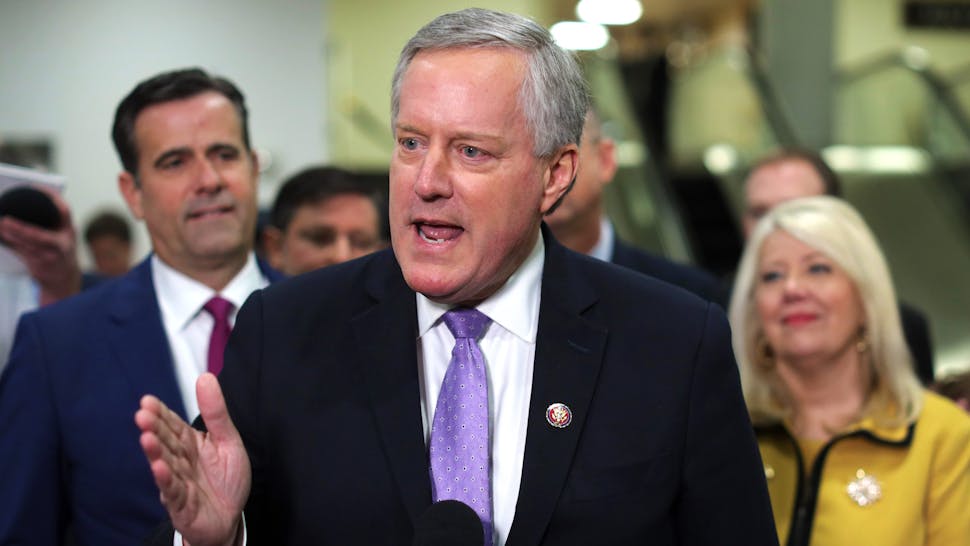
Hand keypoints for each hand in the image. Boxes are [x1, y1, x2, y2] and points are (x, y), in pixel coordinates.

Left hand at [0, 189, 80, 304]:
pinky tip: (1, 235)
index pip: (64, 211)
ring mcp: (50, 257)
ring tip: (0, 225)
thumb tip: (32, 200)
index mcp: (69, 232)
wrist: (64, 280)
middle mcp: (62, 245)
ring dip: (10, 235)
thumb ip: (53, 222)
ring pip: (27, 245)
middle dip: (21, 228)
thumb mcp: (63, 235)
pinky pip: (20, 252)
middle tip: (5, 219)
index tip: (37, 188)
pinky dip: (9, 243)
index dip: (53, 198)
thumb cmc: (61, 252)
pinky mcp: (38, 266)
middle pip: (38, 235)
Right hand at [135, 373, 250, 545]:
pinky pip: (173, 491)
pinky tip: (159, 468)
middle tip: (142, 415)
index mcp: (190, 443)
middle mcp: (180, 461)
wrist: (230, 518)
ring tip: (146, 438)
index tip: (147, 400)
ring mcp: (178, 482)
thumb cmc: (226, 479)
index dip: (161, 413)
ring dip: (155, 452)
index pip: (172, 425)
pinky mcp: (181, 504)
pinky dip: (166, 480)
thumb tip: (206, 377)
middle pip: (165, 442)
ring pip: (165, 465)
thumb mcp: (228, 441)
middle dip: (153, 429)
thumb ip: (216, 413)